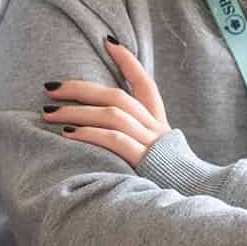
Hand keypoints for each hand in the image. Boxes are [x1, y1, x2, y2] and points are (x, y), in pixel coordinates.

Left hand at [42, 36, 170, 167]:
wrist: (198, 203)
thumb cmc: (167, 180)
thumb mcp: (156, 153)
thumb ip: (136, 137)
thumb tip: (102, 124)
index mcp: (159, 122)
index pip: (145, 83)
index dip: (128, 61)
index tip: (108, 41)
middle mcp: (156, 128)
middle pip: (116, 96)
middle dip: (80, 89)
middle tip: (49, 87)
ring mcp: (151, 143)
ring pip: (112, 114)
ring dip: (76, 111)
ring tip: (49, 112)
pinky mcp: (145, 161)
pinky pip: (114, 140)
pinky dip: (90, 133)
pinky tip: (68, 133)